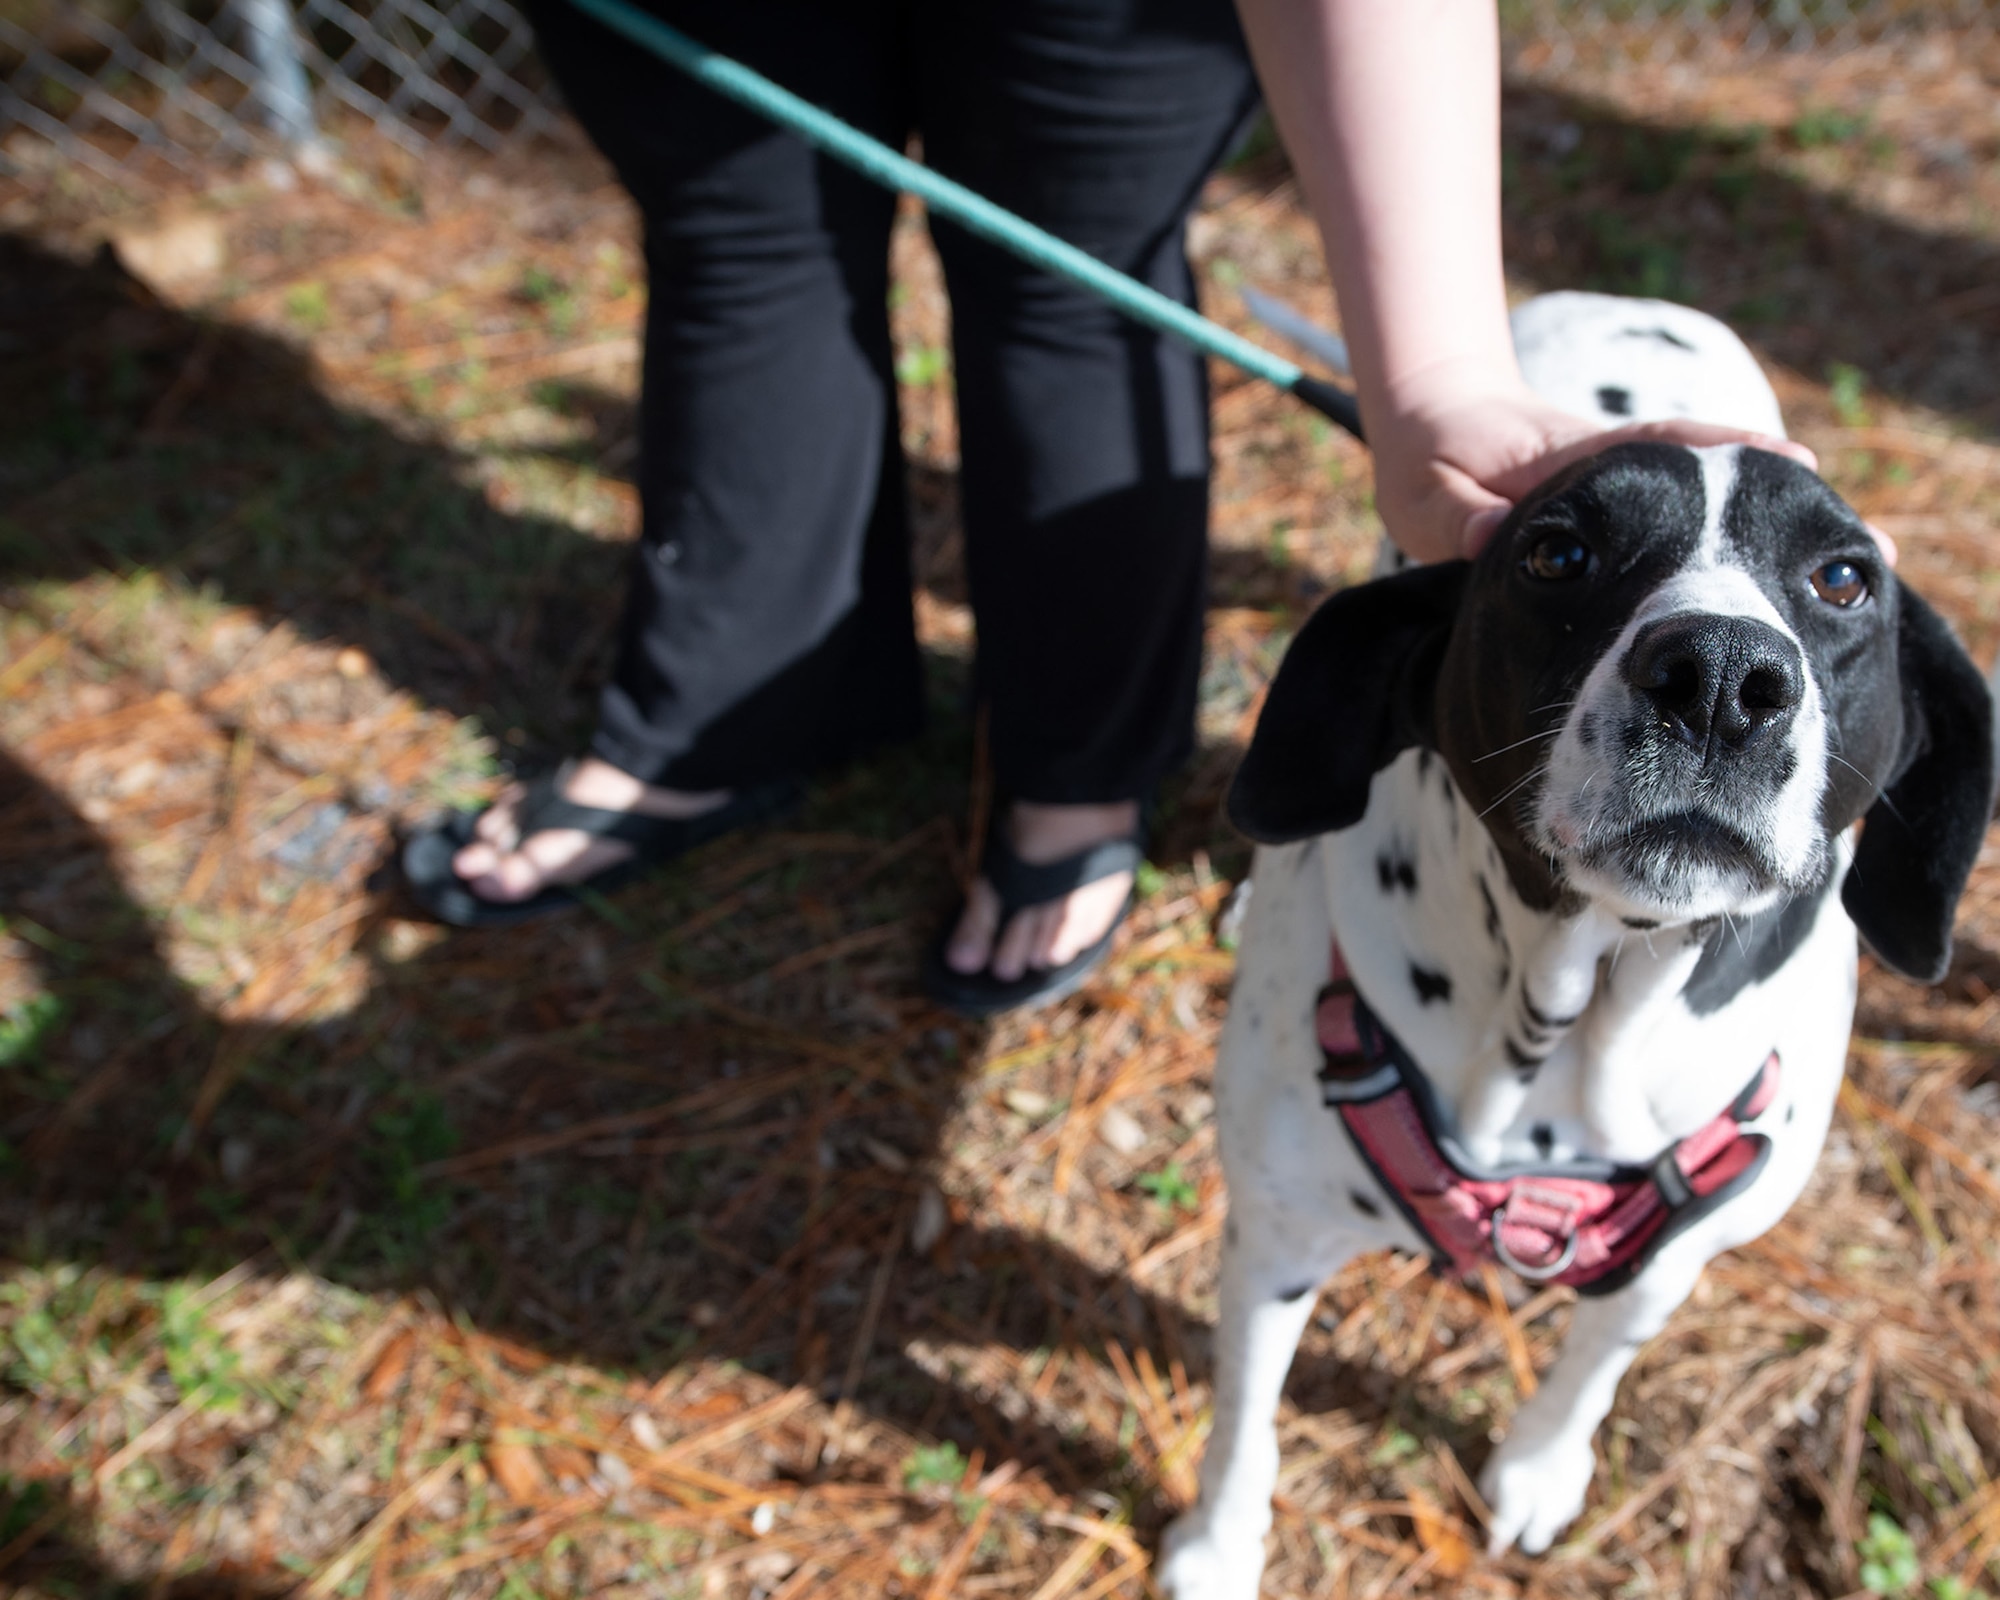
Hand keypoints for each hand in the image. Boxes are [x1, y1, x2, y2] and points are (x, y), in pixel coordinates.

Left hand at [1367, 369, 1820, 564]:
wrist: (1436, 438)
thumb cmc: (1434, 465)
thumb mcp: (1430, 493)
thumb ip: (1456, 512)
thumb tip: (1485, 532)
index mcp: (1579, 461)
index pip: (1663, 446)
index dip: (1726, 452)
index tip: (1788, 461)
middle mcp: (1625, 474)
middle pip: (1722, 477)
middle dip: (1787, 503)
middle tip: (1861, 545)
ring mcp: (1638, 499)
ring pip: (1722, 508)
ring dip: (1784, 535)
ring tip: (1861, 569)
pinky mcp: (1639, 523)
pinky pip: (1703, 533)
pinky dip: (1753, 551)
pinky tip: (1806, 587)